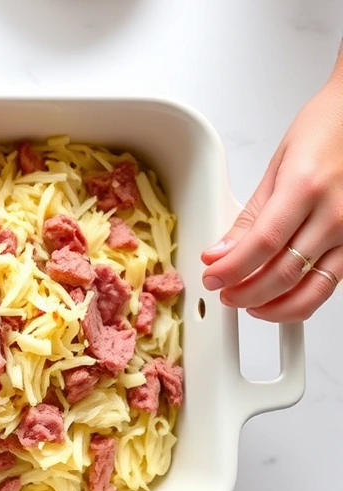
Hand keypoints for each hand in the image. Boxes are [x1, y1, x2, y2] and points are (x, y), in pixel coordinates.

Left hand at [201, 55, 342, 322]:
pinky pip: (333, 282)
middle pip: (284, 273)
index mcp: (306, 187)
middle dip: (246, 293)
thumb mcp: (278, 166)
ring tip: (248, 303)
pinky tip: (282, 298)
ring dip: (275, 307)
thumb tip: (221, 252)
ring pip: (312, 289)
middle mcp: (336, 213)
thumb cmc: (326, 131)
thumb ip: (250, 216)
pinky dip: (304, 297)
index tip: (212, 278)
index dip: (233, 269)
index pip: (261, 244)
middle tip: (224, 293)